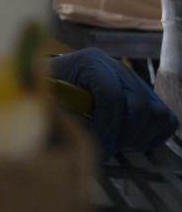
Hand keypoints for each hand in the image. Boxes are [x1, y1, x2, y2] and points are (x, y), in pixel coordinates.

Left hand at [52, 48, 177, 158]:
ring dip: (137, 136)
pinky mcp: (147, 95)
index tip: (97, 148)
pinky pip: (164, 120)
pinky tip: (125, 140)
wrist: (57, 80)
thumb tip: (77, 139)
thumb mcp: (47, 98)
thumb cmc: (49, 93)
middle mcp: (116, 67)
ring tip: (114, 143)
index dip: (106, 127)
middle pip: (140, 106)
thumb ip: (59, 113)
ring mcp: (134, 80)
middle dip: (122, 134)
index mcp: (89, 63)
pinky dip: (149, 136)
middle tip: (106, 149)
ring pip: (156, 114)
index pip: (111, 96)